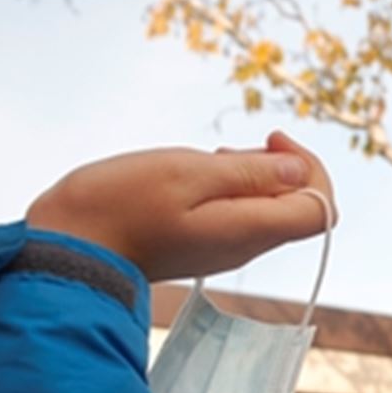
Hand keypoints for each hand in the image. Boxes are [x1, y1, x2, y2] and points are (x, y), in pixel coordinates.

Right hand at [26, 131, 335, 281]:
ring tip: (213, 157)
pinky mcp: (202, 244)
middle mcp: (246, 246)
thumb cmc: (122, 206)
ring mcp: (224, 248)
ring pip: (265, 208)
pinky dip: (229, 187)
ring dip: (252, 175)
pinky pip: (237, 214)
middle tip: (238, 146)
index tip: (274, 142)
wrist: (71, 250)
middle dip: (281, 167)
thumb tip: (299, 172)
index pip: (321, 211)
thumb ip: (250, 174)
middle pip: (297, 208)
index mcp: (251, 231)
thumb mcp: (189, 173)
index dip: (312, 170)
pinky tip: (196, 172)